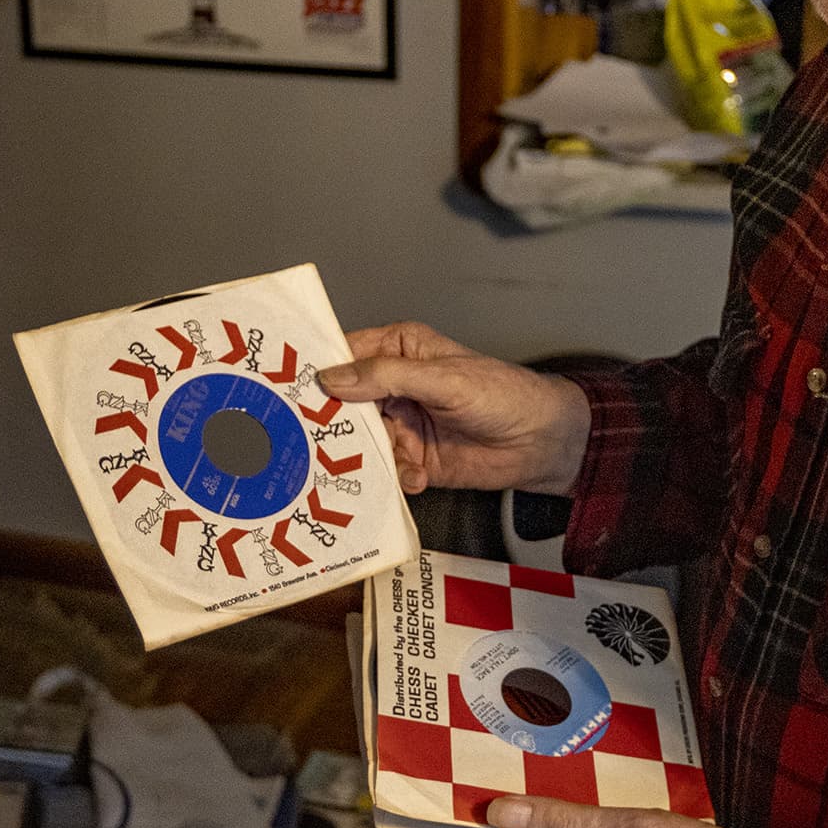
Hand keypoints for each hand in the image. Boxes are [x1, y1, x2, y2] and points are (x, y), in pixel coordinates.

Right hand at [317, 322, 590, 495]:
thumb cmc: (502, 394)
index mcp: (397, 351)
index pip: (344, 355)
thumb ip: (387, 377)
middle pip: (342, 405)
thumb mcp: (443, 379)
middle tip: (316, 440)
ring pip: (360, 442)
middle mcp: (392, 387)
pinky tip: (415, 477)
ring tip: (385, 461)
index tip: (286, 389)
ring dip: (369, 457)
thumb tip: (332, 378)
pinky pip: (385, 470)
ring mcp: (400, 424)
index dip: (316, 370)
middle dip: (333, 424)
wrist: (541, 442)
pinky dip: (395, 477)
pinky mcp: (411, 460)